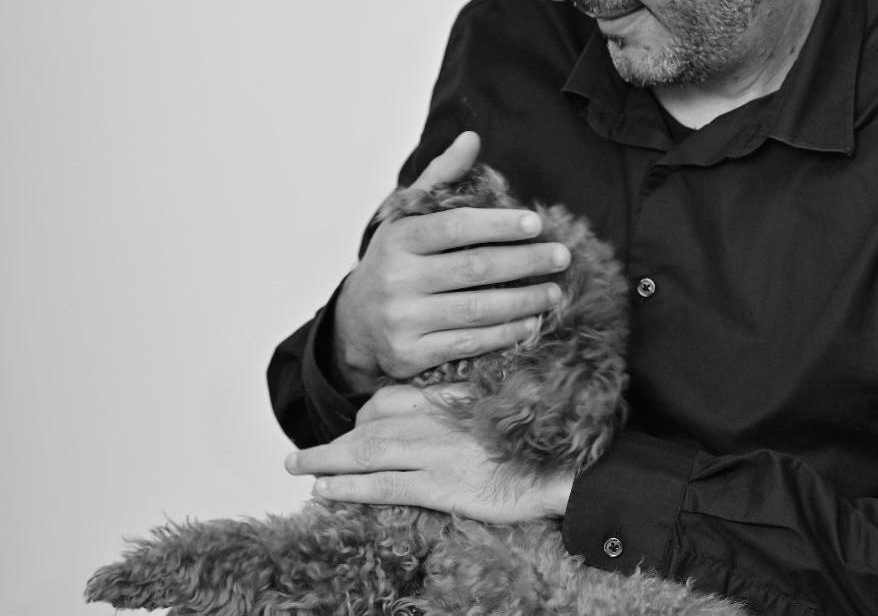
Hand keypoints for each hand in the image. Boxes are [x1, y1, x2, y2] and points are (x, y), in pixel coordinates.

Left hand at [285, 385, 574, 522]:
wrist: (565, 467)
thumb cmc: (541, 439)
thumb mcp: (505, 408)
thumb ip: (473, 404)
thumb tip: (454, 405)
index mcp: (451, 401)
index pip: (392, 399)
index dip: (364, 415)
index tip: (350, 428)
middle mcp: (437, 423)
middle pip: (371, 427)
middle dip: (333, 441)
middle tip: (301, 453)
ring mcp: (436, 453)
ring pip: (367, 453)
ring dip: (328, 460)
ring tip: (301, 468)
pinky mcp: (440, 485)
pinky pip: (383, 484)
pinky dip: (349, 486)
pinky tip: (326, 489)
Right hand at [333, 131, 570, 384]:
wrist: (354, 323)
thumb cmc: (394, 260)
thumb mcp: (406, 215)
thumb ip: (440, 176)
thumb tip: (471, 138)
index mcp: (399, 239)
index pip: (455, 227)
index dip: (498, 224)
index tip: (536, 223)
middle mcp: (398, 280)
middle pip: (473, 269)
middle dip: (524, 261)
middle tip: (561, 256)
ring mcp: (404, 320)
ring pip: (476, 310)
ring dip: (523, 301)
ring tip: (554, 291)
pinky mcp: (411, 355)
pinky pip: (469, 344)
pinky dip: (505, 334)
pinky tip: (531, 323)